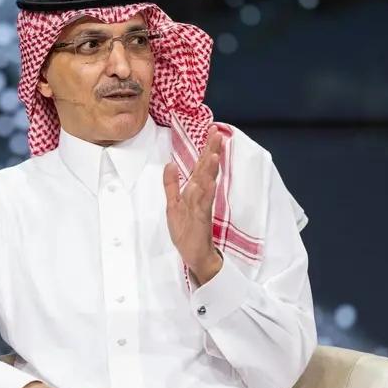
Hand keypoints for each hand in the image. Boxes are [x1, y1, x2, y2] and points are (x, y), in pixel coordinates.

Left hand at [163, 125, 223, 284]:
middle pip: (206, 170)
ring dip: (210, 169)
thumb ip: (171, 185)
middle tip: (217, 133)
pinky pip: (204, 205)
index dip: (206, 148)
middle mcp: (200, 196)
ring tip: (214, 154)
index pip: (201, 165)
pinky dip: (206, 193)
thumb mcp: (173, 204)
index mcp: (194, 191)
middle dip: (211, 151)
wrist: (195, 257)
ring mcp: (202, 207)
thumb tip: (170, 164)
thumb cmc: (187, 231)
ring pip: (206, 184)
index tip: (212, 130)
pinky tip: (209, 182)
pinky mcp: (202, 220)